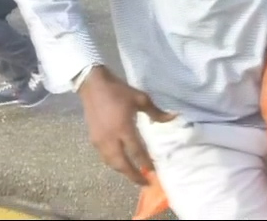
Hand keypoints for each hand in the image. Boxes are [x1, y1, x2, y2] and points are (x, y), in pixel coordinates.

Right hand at [77, 65, 177, 185]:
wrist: (93, 85)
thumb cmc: (119, 91)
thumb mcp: (141, 98)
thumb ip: (156, 112)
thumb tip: (173, 117)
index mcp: (124, 128)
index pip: (137, 152)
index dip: (146, 163)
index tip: (154, 172)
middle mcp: (111, 138)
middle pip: (122, 164)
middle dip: (133, 175)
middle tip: (144, 182)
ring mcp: (100, 140)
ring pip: (111, 163)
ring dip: (123, 171)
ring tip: (133, 174)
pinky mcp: (93, 139)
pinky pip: (104, 157)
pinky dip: (114, 163)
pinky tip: (120, 162)